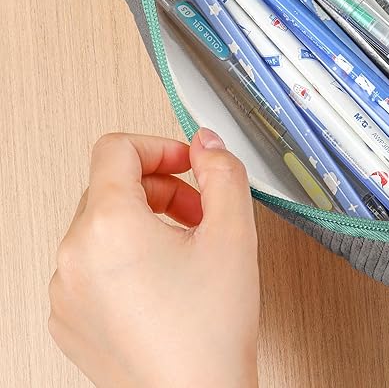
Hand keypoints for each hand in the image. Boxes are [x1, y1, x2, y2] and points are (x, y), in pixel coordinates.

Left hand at [48, 129, 258, 387]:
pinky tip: (163, 282)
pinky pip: (92, 264)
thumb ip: (223, 171)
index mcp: (108, 226)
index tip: (188, 163)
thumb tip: (206, 143)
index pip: (116, 148)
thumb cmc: (210, 332)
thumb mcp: (234, 232)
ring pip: (103, 225)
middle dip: (162, 189)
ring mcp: (66, 291)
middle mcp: (73, 256)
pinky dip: (125, 258)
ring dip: (145, 222)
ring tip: (185, 250)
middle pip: (112, 187)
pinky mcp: (69, 319)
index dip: (160, 146)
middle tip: (199, 213)